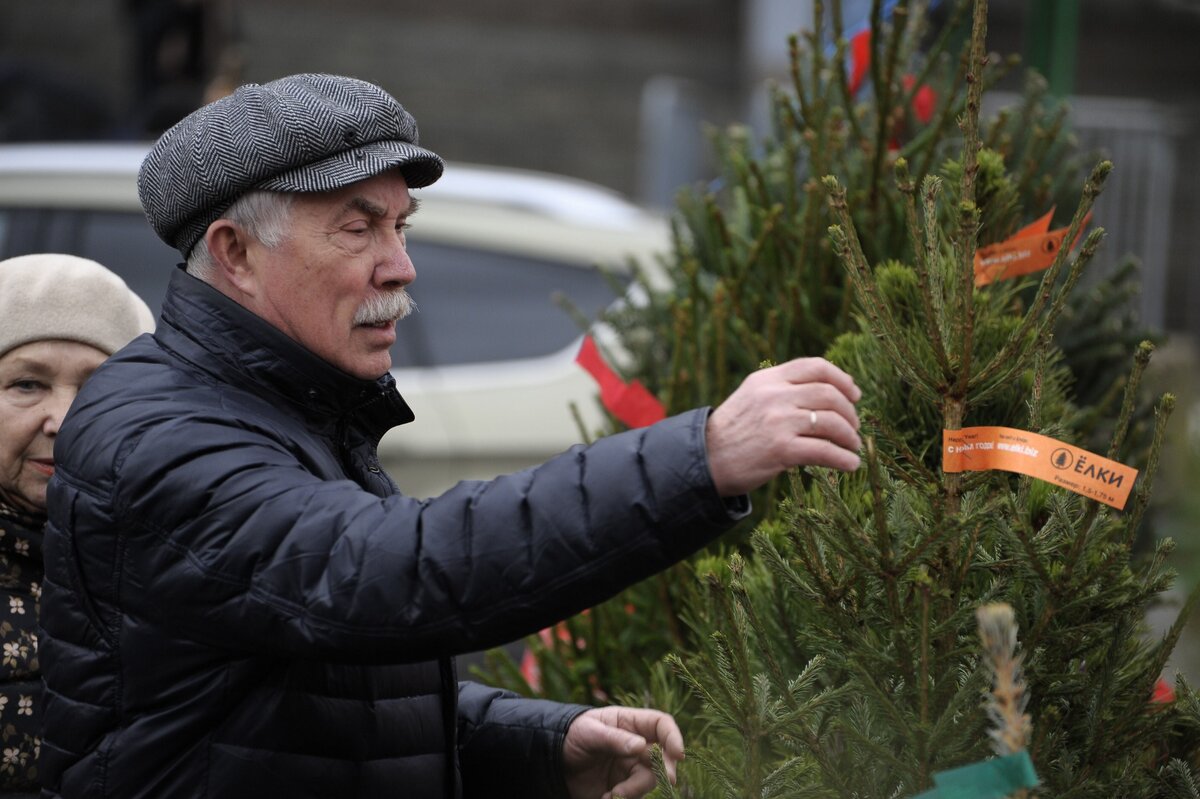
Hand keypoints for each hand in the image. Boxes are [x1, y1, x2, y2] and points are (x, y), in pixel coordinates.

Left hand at [562, 706, 683, 798]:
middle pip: (663, 757)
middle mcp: (636, 745)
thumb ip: (613, 739)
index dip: (674, 737)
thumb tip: (640, 746)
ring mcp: (630, 767)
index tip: (679, 755)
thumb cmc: (571, 736)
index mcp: (630, 723)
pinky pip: (634, 796)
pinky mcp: (623, 788)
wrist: (551, 762)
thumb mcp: (589, 733)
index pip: (661, 724)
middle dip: (663, 770)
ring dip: (634, 791)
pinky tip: (605, 798)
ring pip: (649, 780)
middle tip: (664, 781)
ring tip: (612, 795)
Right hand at [706, 357, 862, 495]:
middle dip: (849, 412)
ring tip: (852, 446)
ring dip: (849, 436)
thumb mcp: (752, 396)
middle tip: (854, 426)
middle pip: (829, 395)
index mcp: (768, 379)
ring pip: (831, 422)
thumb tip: (827, 391)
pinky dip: (843, 459)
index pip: (815, 366)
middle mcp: (774, 395)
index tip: (854, 394)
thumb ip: (782, 388)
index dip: (842, 379)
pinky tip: (849, 464)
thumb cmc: (733, 431)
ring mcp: (778, 422)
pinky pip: (824, 451)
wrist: (706, 459)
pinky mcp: (781, 449)